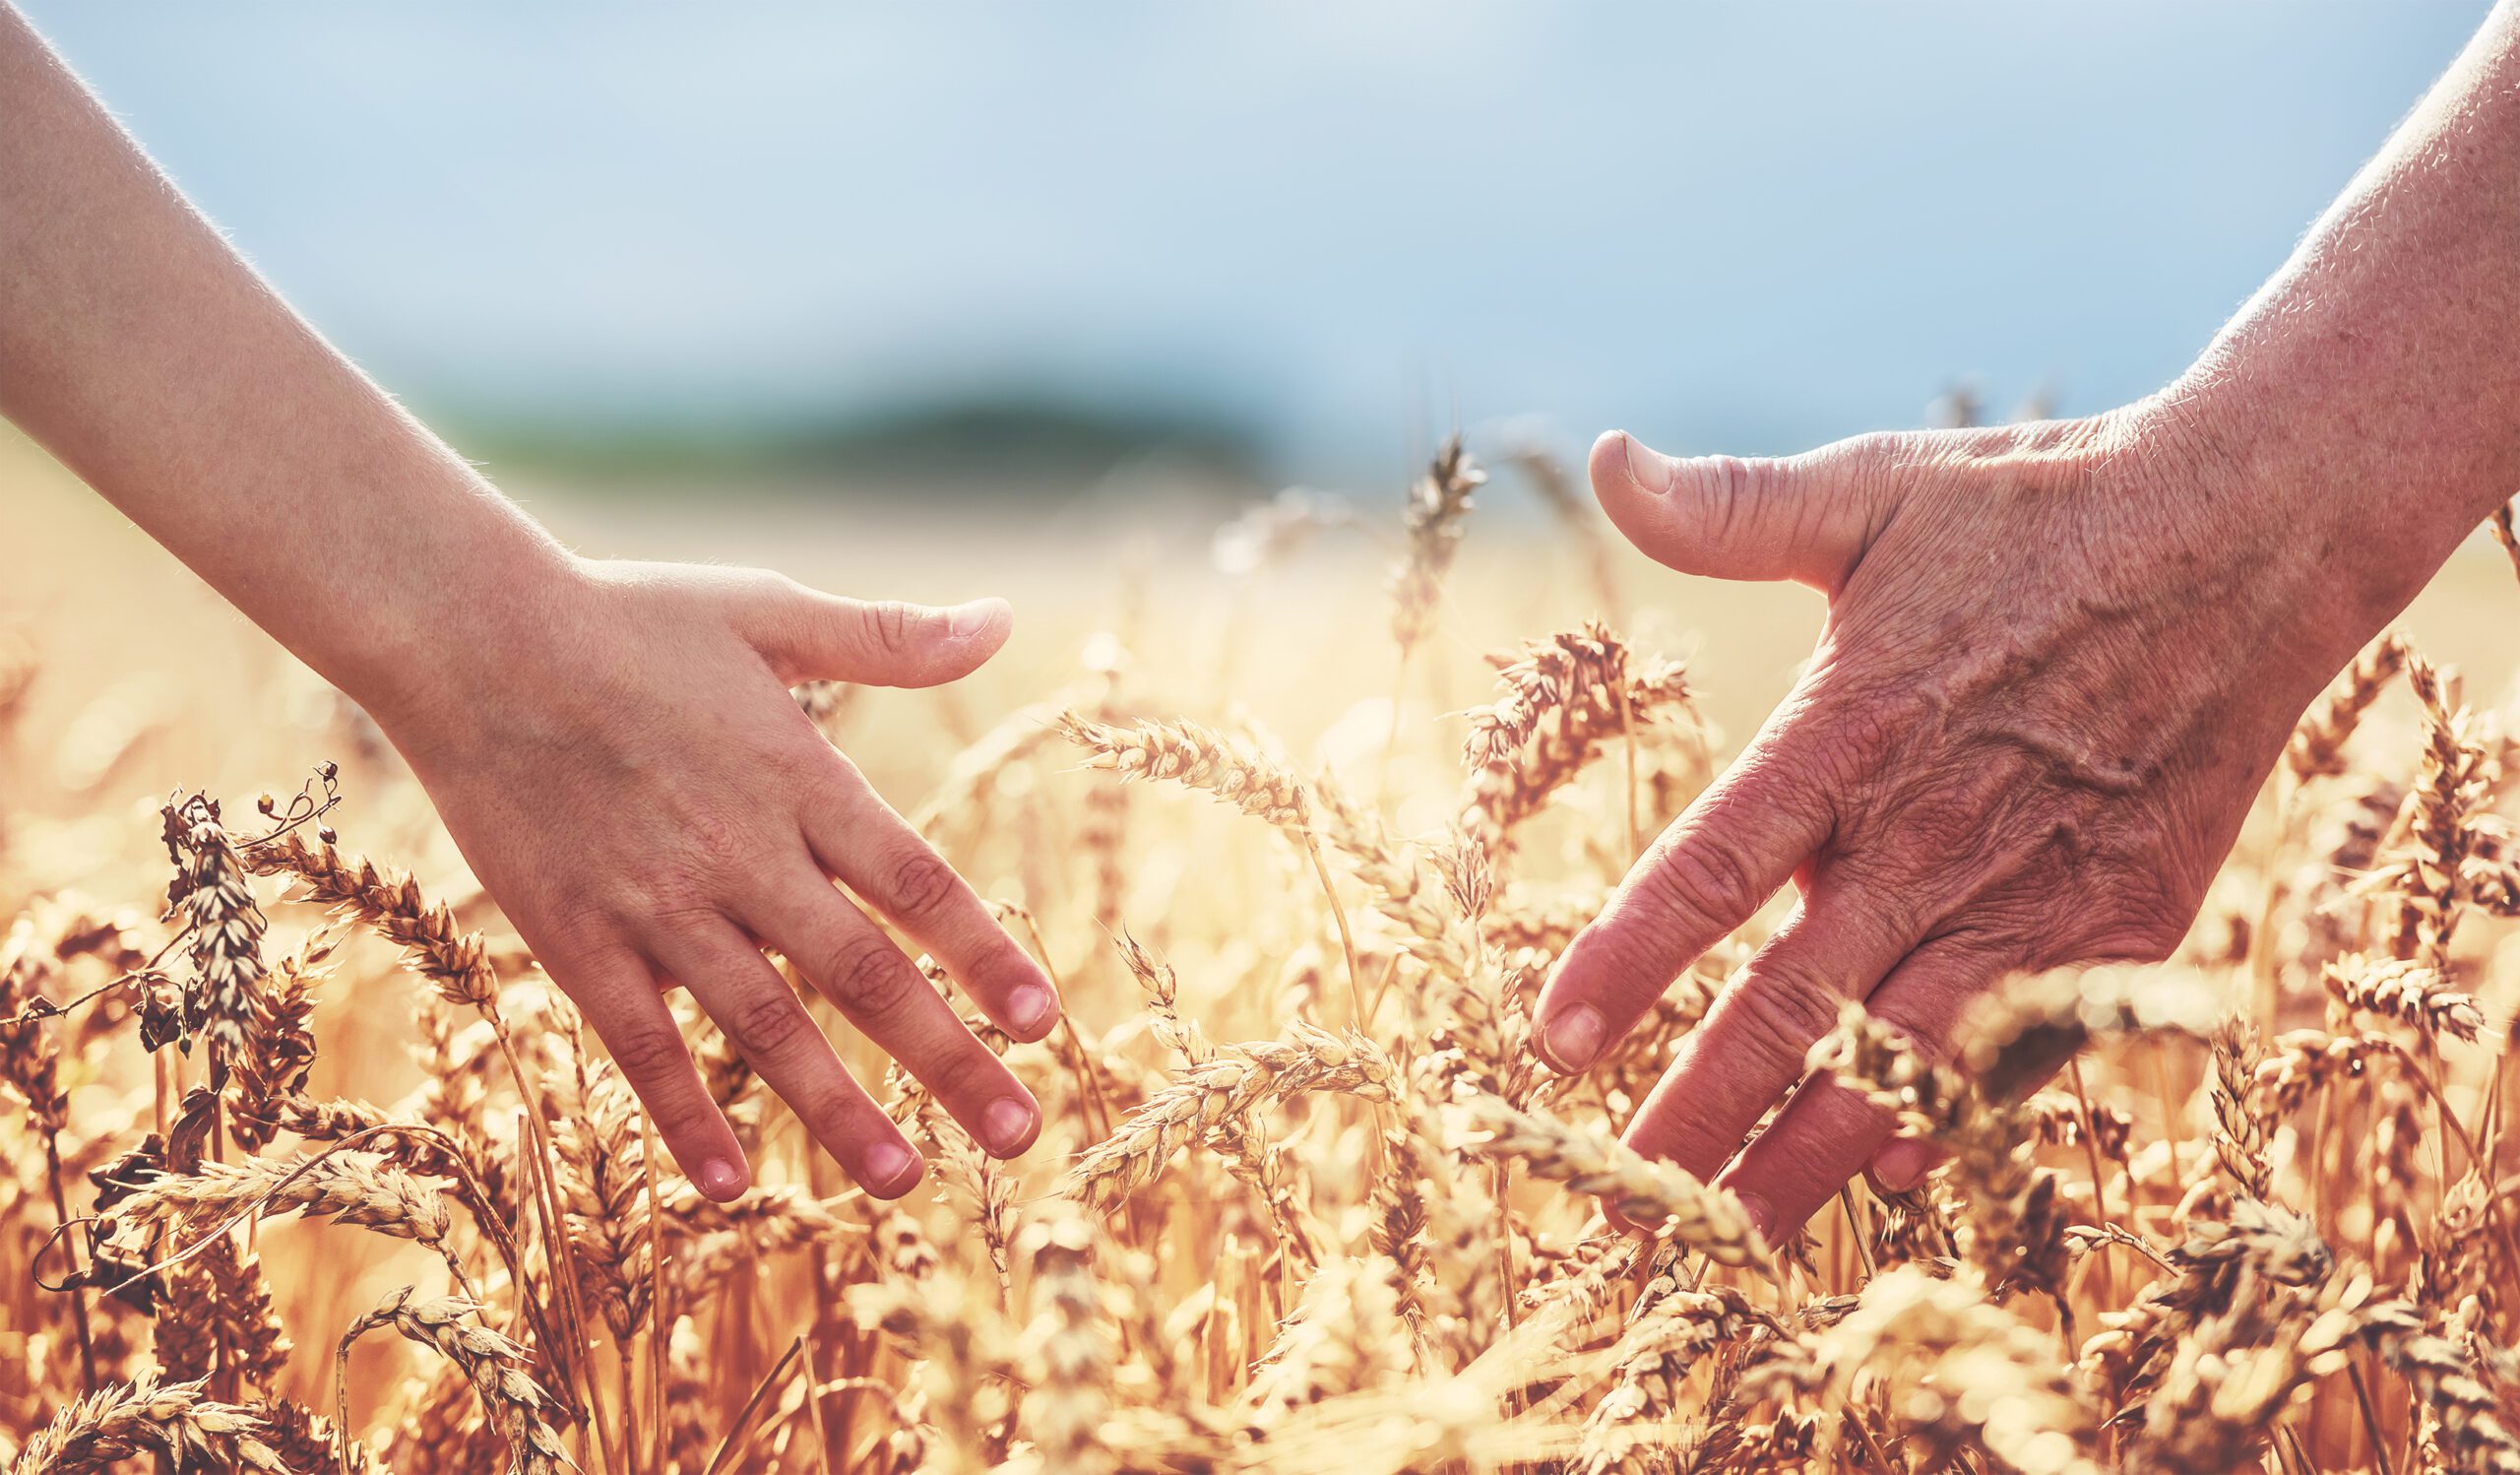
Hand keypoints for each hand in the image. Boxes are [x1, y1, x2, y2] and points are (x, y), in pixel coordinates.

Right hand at [373, 558, 1058, 1201]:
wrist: (467, 638)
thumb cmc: (627, 616)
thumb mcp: (768, 609)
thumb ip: (888, 637)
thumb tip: (1002, 618)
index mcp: (798, 777)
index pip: (915, 882)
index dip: (982, 954)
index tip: (1044, 1023)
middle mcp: (740, 855)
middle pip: (863, 975)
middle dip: (947, 1061)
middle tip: (1018, 1136)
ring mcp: (655, 906)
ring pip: (765, 1028)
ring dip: (838, 1111)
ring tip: (904, 1183)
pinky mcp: (576, 940)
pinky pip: (640, 1044)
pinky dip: (683, 1115)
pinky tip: (729, 1185)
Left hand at [1532, 399, 2411, 1240]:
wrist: (2247, 540)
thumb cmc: (2035, 513)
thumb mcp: (1876, 491)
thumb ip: (1733, 509)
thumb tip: (1611, 460)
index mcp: (1853, 732)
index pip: (1709, 869)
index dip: (1624, 964)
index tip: (1548, 1044)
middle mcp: (1934, 833)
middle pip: (1791, 1007)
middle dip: (1697, 1117)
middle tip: (1616, 1204)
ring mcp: (2035, 894)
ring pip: (1903, 1062)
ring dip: (1809, 1157)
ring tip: (1727, 1241)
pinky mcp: (2119, 927)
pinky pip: (2021, 1051)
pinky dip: (1955, 1119)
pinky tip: (1888, 1175)